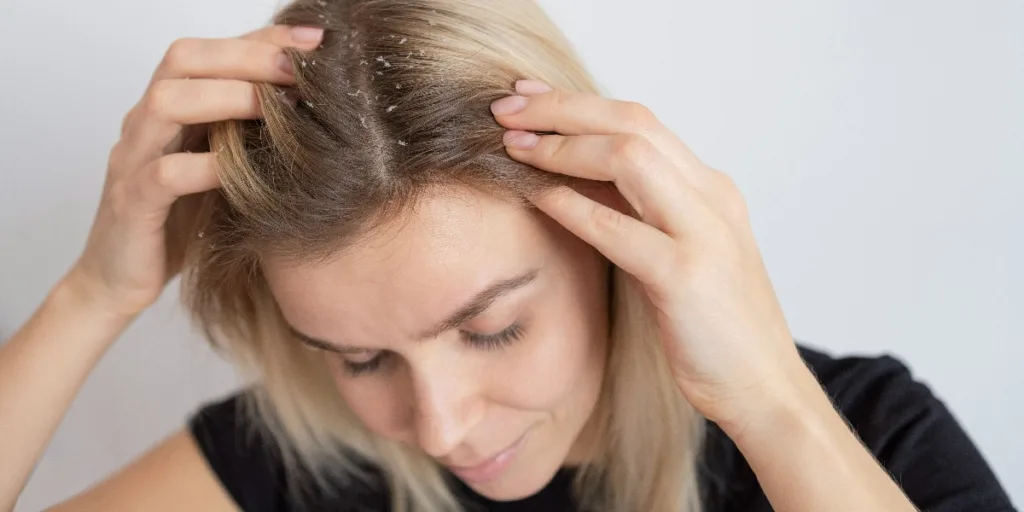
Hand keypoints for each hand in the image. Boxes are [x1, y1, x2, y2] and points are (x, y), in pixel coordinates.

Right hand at [66, 25, 323, 318]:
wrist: (119, 280)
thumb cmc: (178, 221)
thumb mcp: (220, 169)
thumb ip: (246, 135)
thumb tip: (310, 106)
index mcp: (169, 109)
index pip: (210, 52)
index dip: (260, 39)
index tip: (314, 39)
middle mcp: (146, 123)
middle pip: (184, 61)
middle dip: (245, 57)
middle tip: (298, 69)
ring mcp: (133, 160)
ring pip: (166, 103)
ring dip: (226, 97)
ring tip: (275, 106)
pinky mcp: (132, 204)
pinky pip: (164, 174)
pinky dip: (205, 166)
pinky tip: (240, 170)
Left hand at [491, 80, 812, 429]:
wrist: (763, 387)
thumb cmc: (714, 326)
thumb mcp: (678, 253)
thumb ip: (640, 213)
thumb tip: (575, 181)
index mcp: (710, 188)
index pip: (640, 121)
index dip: (578, 104)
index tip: (528, 99)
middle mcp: (712, 197)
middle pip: (632, 123)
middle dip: (562, 107)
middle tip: (506, 106)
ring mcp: (704, 233)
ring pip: (628, 158)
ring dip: (561, 146)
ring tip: (512, 145)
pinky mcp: (686, 277)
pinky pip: (618, 228)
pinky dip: (572, 205)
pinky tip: (536, 195)